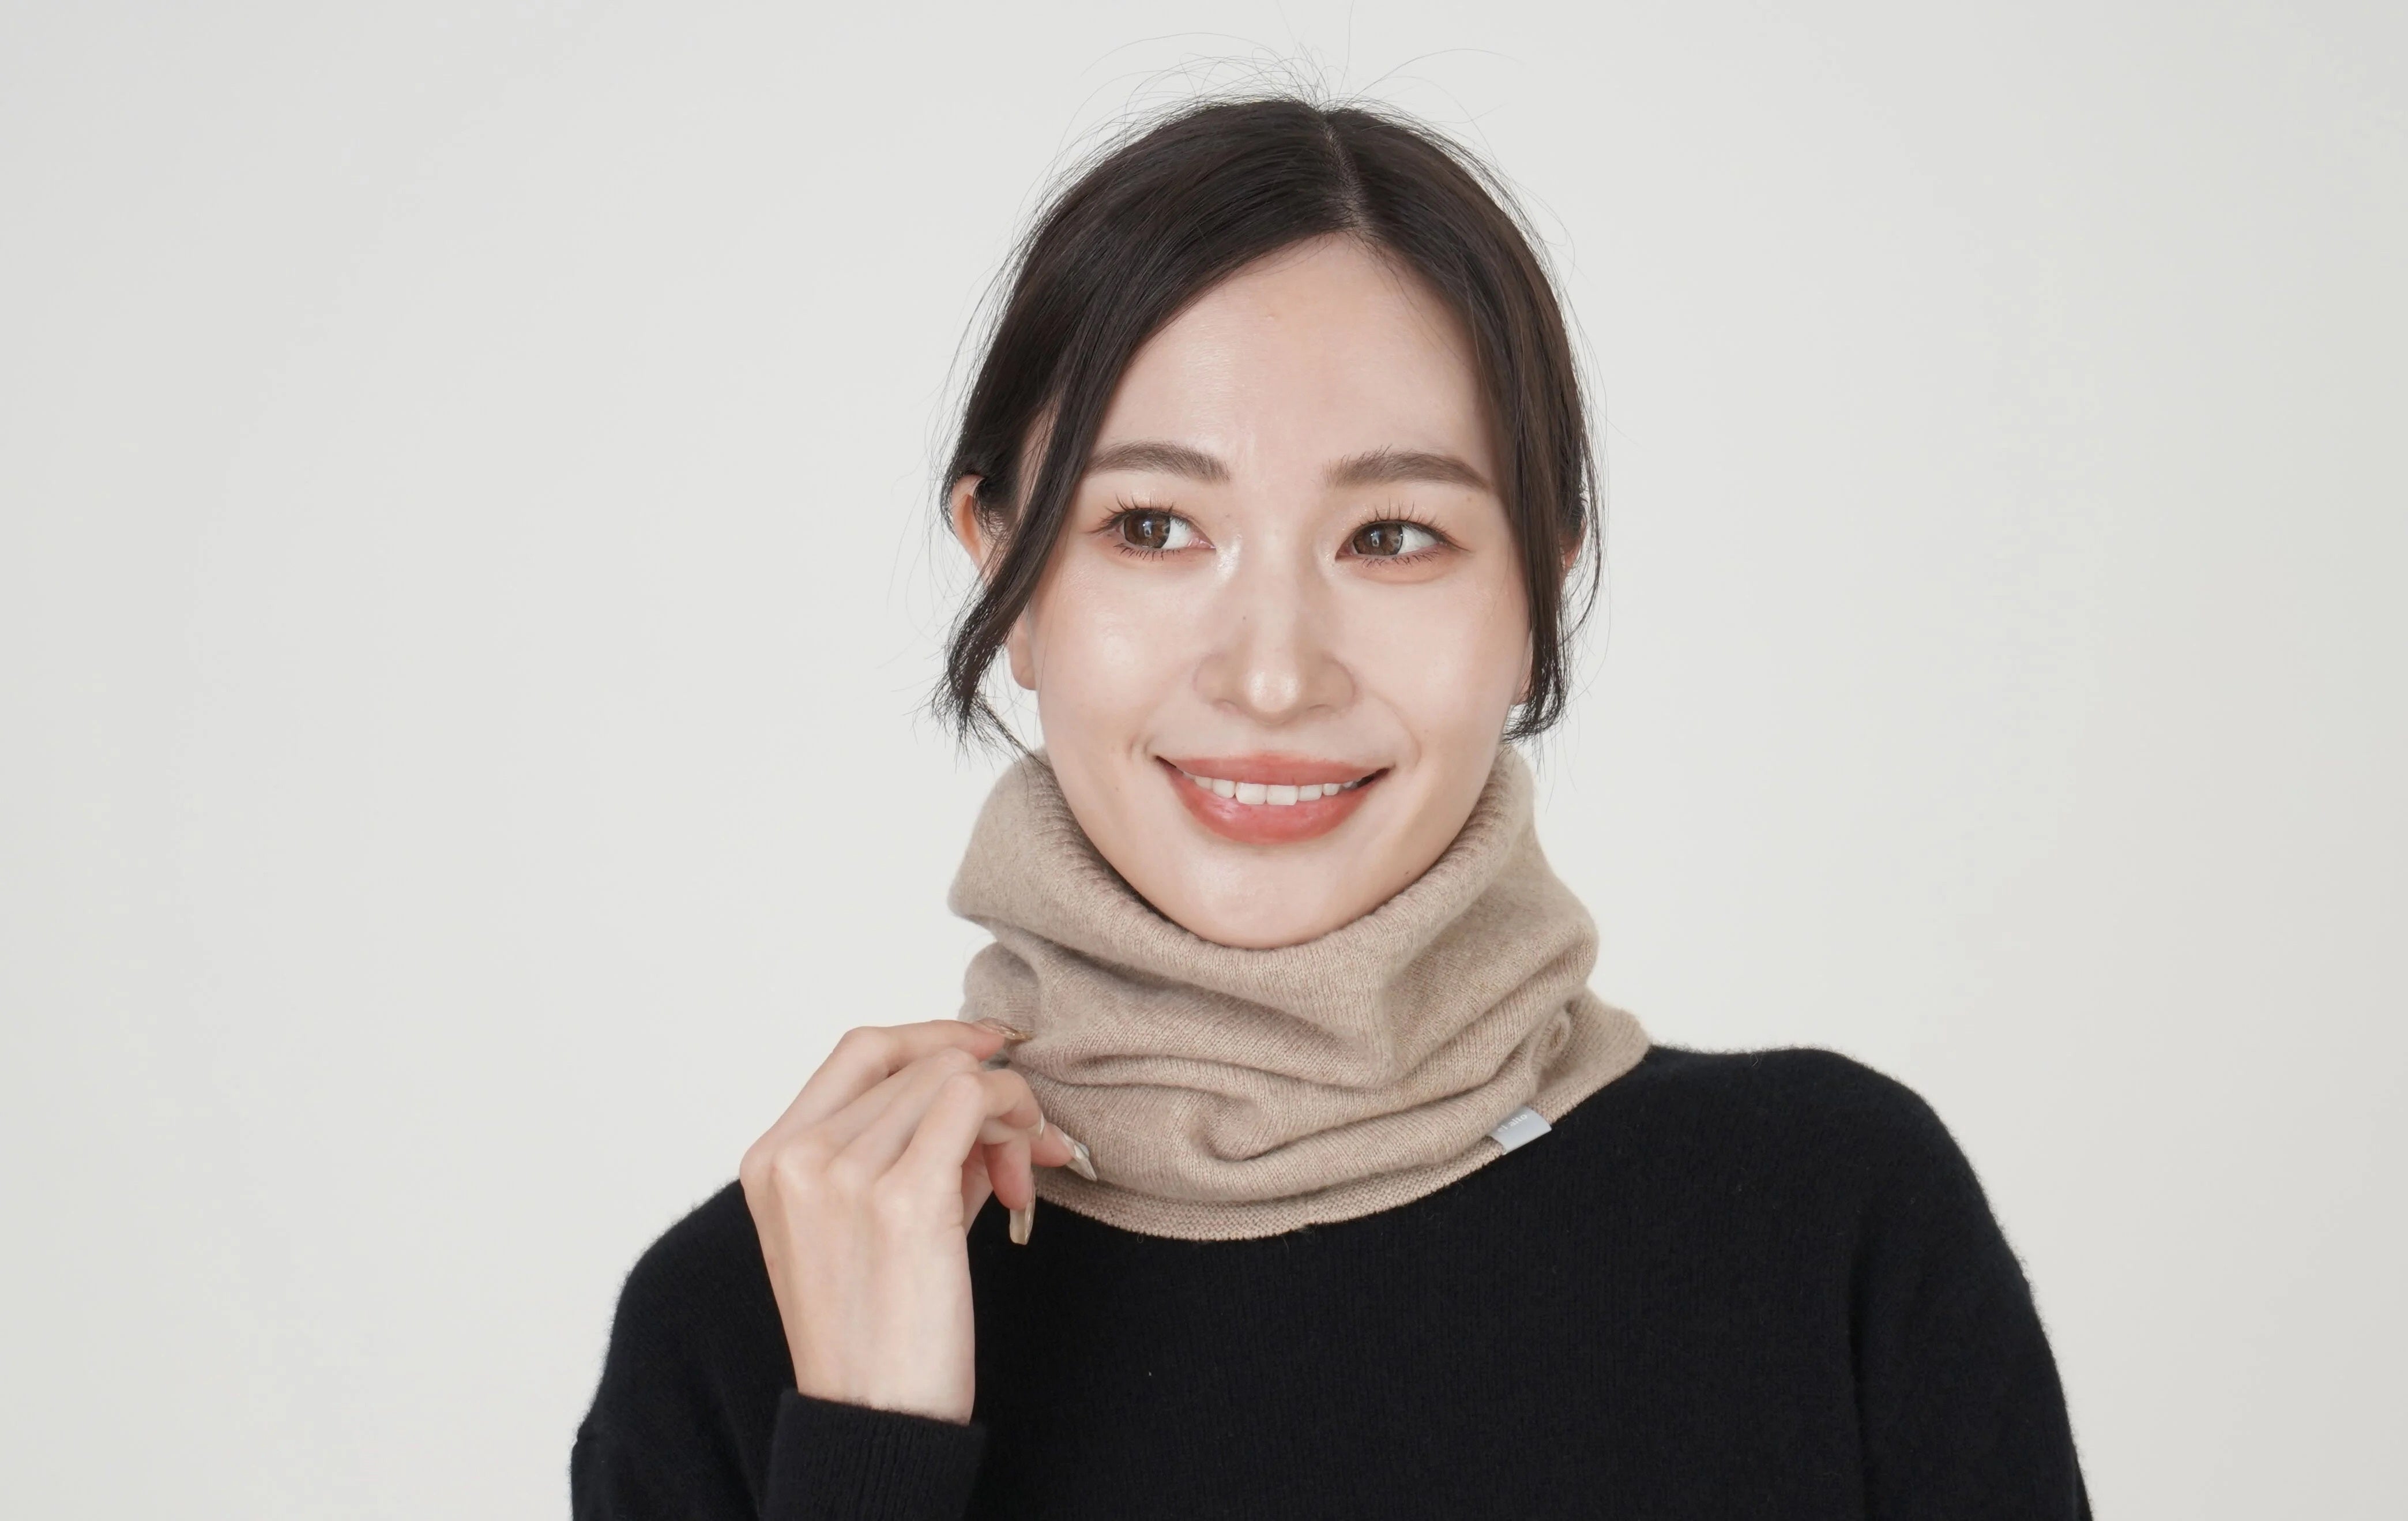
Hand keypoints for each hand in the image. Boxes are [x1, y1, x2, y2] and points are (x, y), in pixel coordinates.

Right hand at [739, 1020, 1088, 1422]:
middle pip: (918, 1063)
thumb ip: (909, 1145)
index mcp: (771, 1157)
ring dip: (1008, 1115)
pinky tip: (1021, 1176)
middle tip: (1025, 1149)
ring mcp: (843, 1173)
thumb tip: (985, 1085)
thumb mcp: (869, 1218)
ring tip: (1018, 1180)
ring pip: (953, 1078)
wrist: (873, 1419)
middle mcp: (797, 1157)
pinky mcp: (902, 1198)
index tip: (988, 1050)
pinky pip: (973, 1104)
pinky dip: (1012, 1123)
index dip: (934, 1037)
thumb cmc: (877, 1330)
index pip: (862, 1050)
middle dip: (988, 1092)